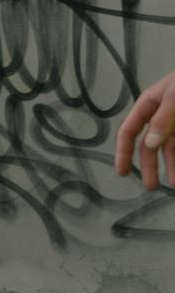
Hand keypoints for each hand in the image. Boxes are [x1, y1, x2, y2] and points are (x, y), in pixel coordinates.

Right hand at [115, 70, 174, 188]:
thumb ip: (162, 119)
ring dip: (173, 166)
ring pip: (171, 149)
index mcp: (150, 105)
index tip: (122, 172)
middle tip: (151, 187)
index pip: (129, 131)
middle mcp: (161, 117)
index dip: (123, 152)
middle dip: (151, 166)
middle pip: (150, 145)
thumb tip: (150, 144)